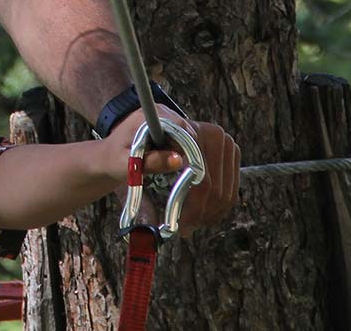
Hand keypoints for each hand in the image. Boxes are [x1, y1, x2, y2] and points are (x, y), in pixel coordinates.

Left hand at [103, 104, 238, 229]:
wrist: (127, 146)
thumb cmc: (120, 153)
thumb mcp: (124, 159)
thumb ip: (148, 160)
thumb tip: (178, 161)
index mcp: (174, 121)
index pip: (195, 164)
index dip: (190, 197)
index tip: (180, 221)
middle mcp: (202, 127)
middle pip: (213, 179)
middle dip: (199, 210)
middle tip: (183, 229)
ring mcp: (218, 140)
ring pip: (225, 186)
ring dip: (210, 212)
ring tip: (190, 225)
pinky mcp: (224, 152)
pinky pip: (230, 185)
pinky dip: (217, 205)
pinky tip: (201, 216)